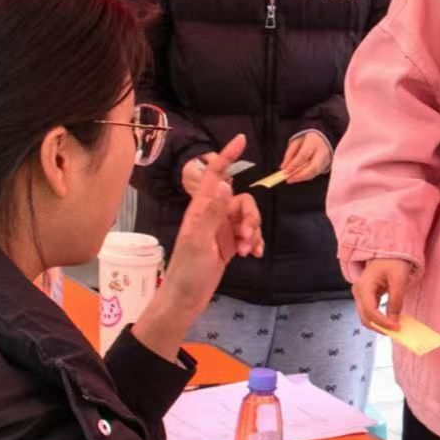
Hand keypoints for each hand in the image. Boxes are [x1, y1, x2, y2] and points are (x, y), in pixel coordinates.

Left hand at [155, 135, 262, 315]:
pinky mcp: (228, 244)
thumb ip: (211, 213)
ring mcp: (221, 230)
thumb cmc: (187, 271)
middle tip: (247, 237)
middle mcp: (212, 215)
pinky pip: (249, 235)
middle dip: (251, 217)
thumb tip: (226, 184)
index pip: (215, 175)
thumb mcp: (199, 242)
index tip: (241, 140)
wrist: (185, 299)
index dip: (227, 156)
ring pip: (247, 218)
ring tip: (247, 251)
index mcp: (201, 209)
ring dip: (253, 232)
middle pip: (241, 201)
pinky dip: (254, 242)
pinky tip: (254, 255)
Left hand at [279, 131, 332, 183]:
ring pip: (315, 173)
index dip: (294, 165)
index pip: (303, 155)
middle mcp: (322, 152)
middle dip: (300, 175)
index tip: (285, 171)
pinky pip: (315, 174)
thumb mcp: (296, 142)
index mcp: (314, 142)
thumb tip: (283, 167)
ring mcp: (326, 160)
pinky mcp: (326, 166)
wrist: (323, 139)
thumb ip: (289, 154)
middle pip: (313, 167)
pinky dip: (305, 177)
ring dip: (302, 178)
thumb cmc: (307, 140)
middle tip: (289, 179)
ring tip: (291, 179)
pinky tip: (297, 177)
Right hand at [352, 258, 411, 332]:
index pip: (370, 311)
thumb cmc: (394, 261)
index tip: (396, 327)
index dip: (382, 322)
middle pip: (365, 318)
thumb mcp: (398, 280)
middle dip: (380, 327)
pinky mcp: (366, 297)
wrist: (388, 252)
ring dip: (379, 325)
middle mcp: (358, 292)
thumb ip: (396, 301)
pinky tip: (390, 321)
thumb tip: (394, 320)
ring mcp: (360, 295)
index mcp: (364, 286)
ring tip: (394, 327)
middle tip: (396, 331)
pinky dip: (379, 319)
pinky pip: (370, 312)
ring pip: (366, 317)